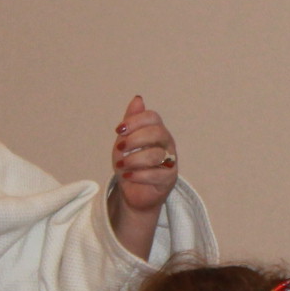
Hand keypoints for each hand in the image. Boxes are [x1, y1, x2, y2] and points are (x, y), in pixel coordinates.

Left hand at [111, 95, 179, 210]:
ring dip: (133, 160)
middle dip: (135, 140)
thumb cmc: (130, 164)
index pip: (152, 117)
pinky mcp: (169, 179)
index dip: (135, 121)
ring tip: (121, 166)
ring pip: (155, 155)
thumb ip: (131, 122)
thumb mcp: (125, 141)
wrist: (133, 191)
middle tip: (119, 148)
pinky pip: (156, 174)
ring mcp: (171, 161)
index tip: (119, 130)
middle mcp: (167, 143)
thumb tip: (138, 99)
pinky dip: (138, 175)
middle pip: (157, 132)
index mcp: (157, 130)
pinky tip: (128, 176)